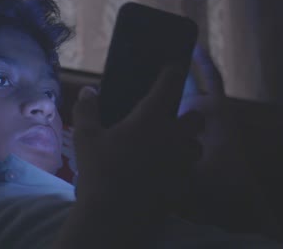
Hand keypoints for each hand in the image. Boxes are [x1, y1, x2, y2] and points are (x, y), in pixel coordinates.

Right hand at [72, 66, 203, 217]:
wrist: (114, 215)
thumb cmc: (99, 171)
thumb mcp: (85, 138)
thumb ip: (87, 110)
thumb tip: (88, 90)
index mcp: (150, 119)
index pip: (168, 86)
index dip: (171, 73)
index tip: (173, 67)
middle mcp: (172, 137)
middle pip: (196, 118)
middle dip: (189, 115)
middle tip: (172, 120)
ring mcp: (181, 162)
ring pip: (196, 146)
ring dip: (187, 143)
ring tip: (171, 148)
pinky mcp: (183, 184)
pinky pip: (190, 170)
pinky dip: (182, 167)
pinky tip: (166, 172)